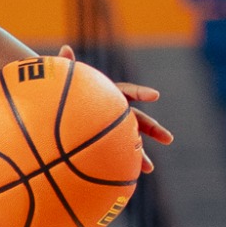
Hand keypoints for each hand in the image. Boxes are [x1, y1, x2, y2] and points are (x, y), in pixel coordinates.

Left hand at [57, 44, 172, 174]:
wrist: (57, 108)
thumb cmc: (62, 91)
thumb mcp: (64, 79)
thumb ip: (67, 65)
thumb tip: (64, 48)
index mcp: (109, 95)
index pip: (128, 91)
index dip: (141, 92)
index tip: (154, 95)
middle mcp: (115, 111)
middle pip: (139, 120)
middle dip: (154, 130)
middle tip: (168, 139)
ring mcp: (112, 128)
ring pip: (130, 141)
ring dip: (141, 154)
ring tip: (147, 168)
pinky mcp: (104, 142)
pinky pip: (115, 154)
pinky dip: (120, 165)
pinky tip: (123, 178)